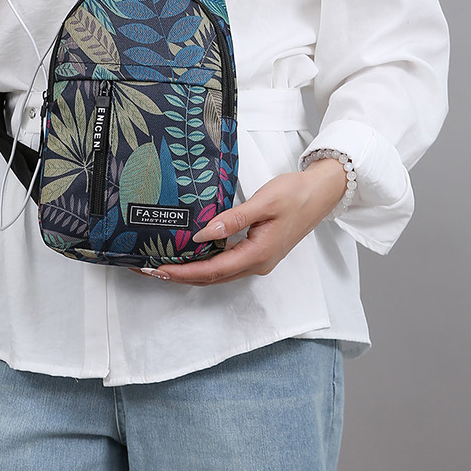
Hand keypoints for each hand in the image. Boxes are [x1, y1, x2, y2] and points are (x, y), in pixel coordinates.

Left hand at [135, 158, 347, 285]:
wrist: (321, 193)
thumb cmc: (295, 193)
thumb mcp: (264, 202)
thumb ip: (233, 219)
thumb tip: (201, 234)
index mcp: (258, 254)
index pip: (212, 270)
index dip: (183, 272)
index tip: (158, 268)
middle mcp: (257, 263)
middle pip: (211, 277)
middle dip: (179, 275)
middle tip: (149, 269)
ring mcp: (258, 260)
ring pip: (218, 273)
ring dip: (190, 272)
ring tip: (162, 263)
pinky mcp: (258, 252)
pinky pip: (226, 263)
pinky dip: (204, 262)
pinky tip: (190, 254)